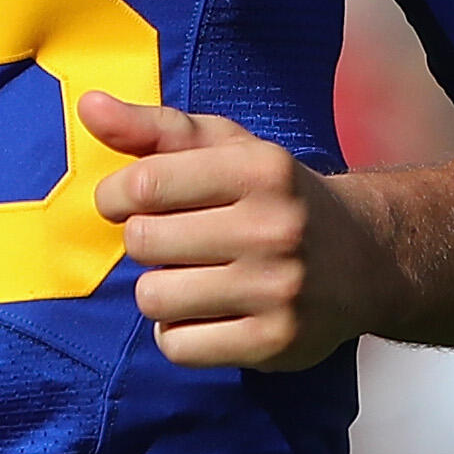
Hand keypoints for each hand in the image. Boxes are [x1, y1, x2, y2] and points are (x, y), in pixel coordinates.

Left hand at [82, 92, 399, 372]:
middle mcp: (273, 228)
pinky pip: (178, 347)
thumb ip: (152, 127)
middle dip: (143, 242)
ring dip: (159, 290)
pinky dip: (178, 333)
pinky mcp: (276, 343)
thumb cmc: (273, 195)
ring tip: (191, 276)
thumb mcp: (224, 146)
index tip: (125, 201)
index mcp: (258, 169)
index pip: (144, 185)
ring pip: (154, 299)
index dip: (115, 196)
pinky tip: (206, 312)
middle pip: (143, 243)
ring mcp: (278, 290)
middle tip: (173, 240)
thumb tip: (88, 107)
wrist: (365, 259)